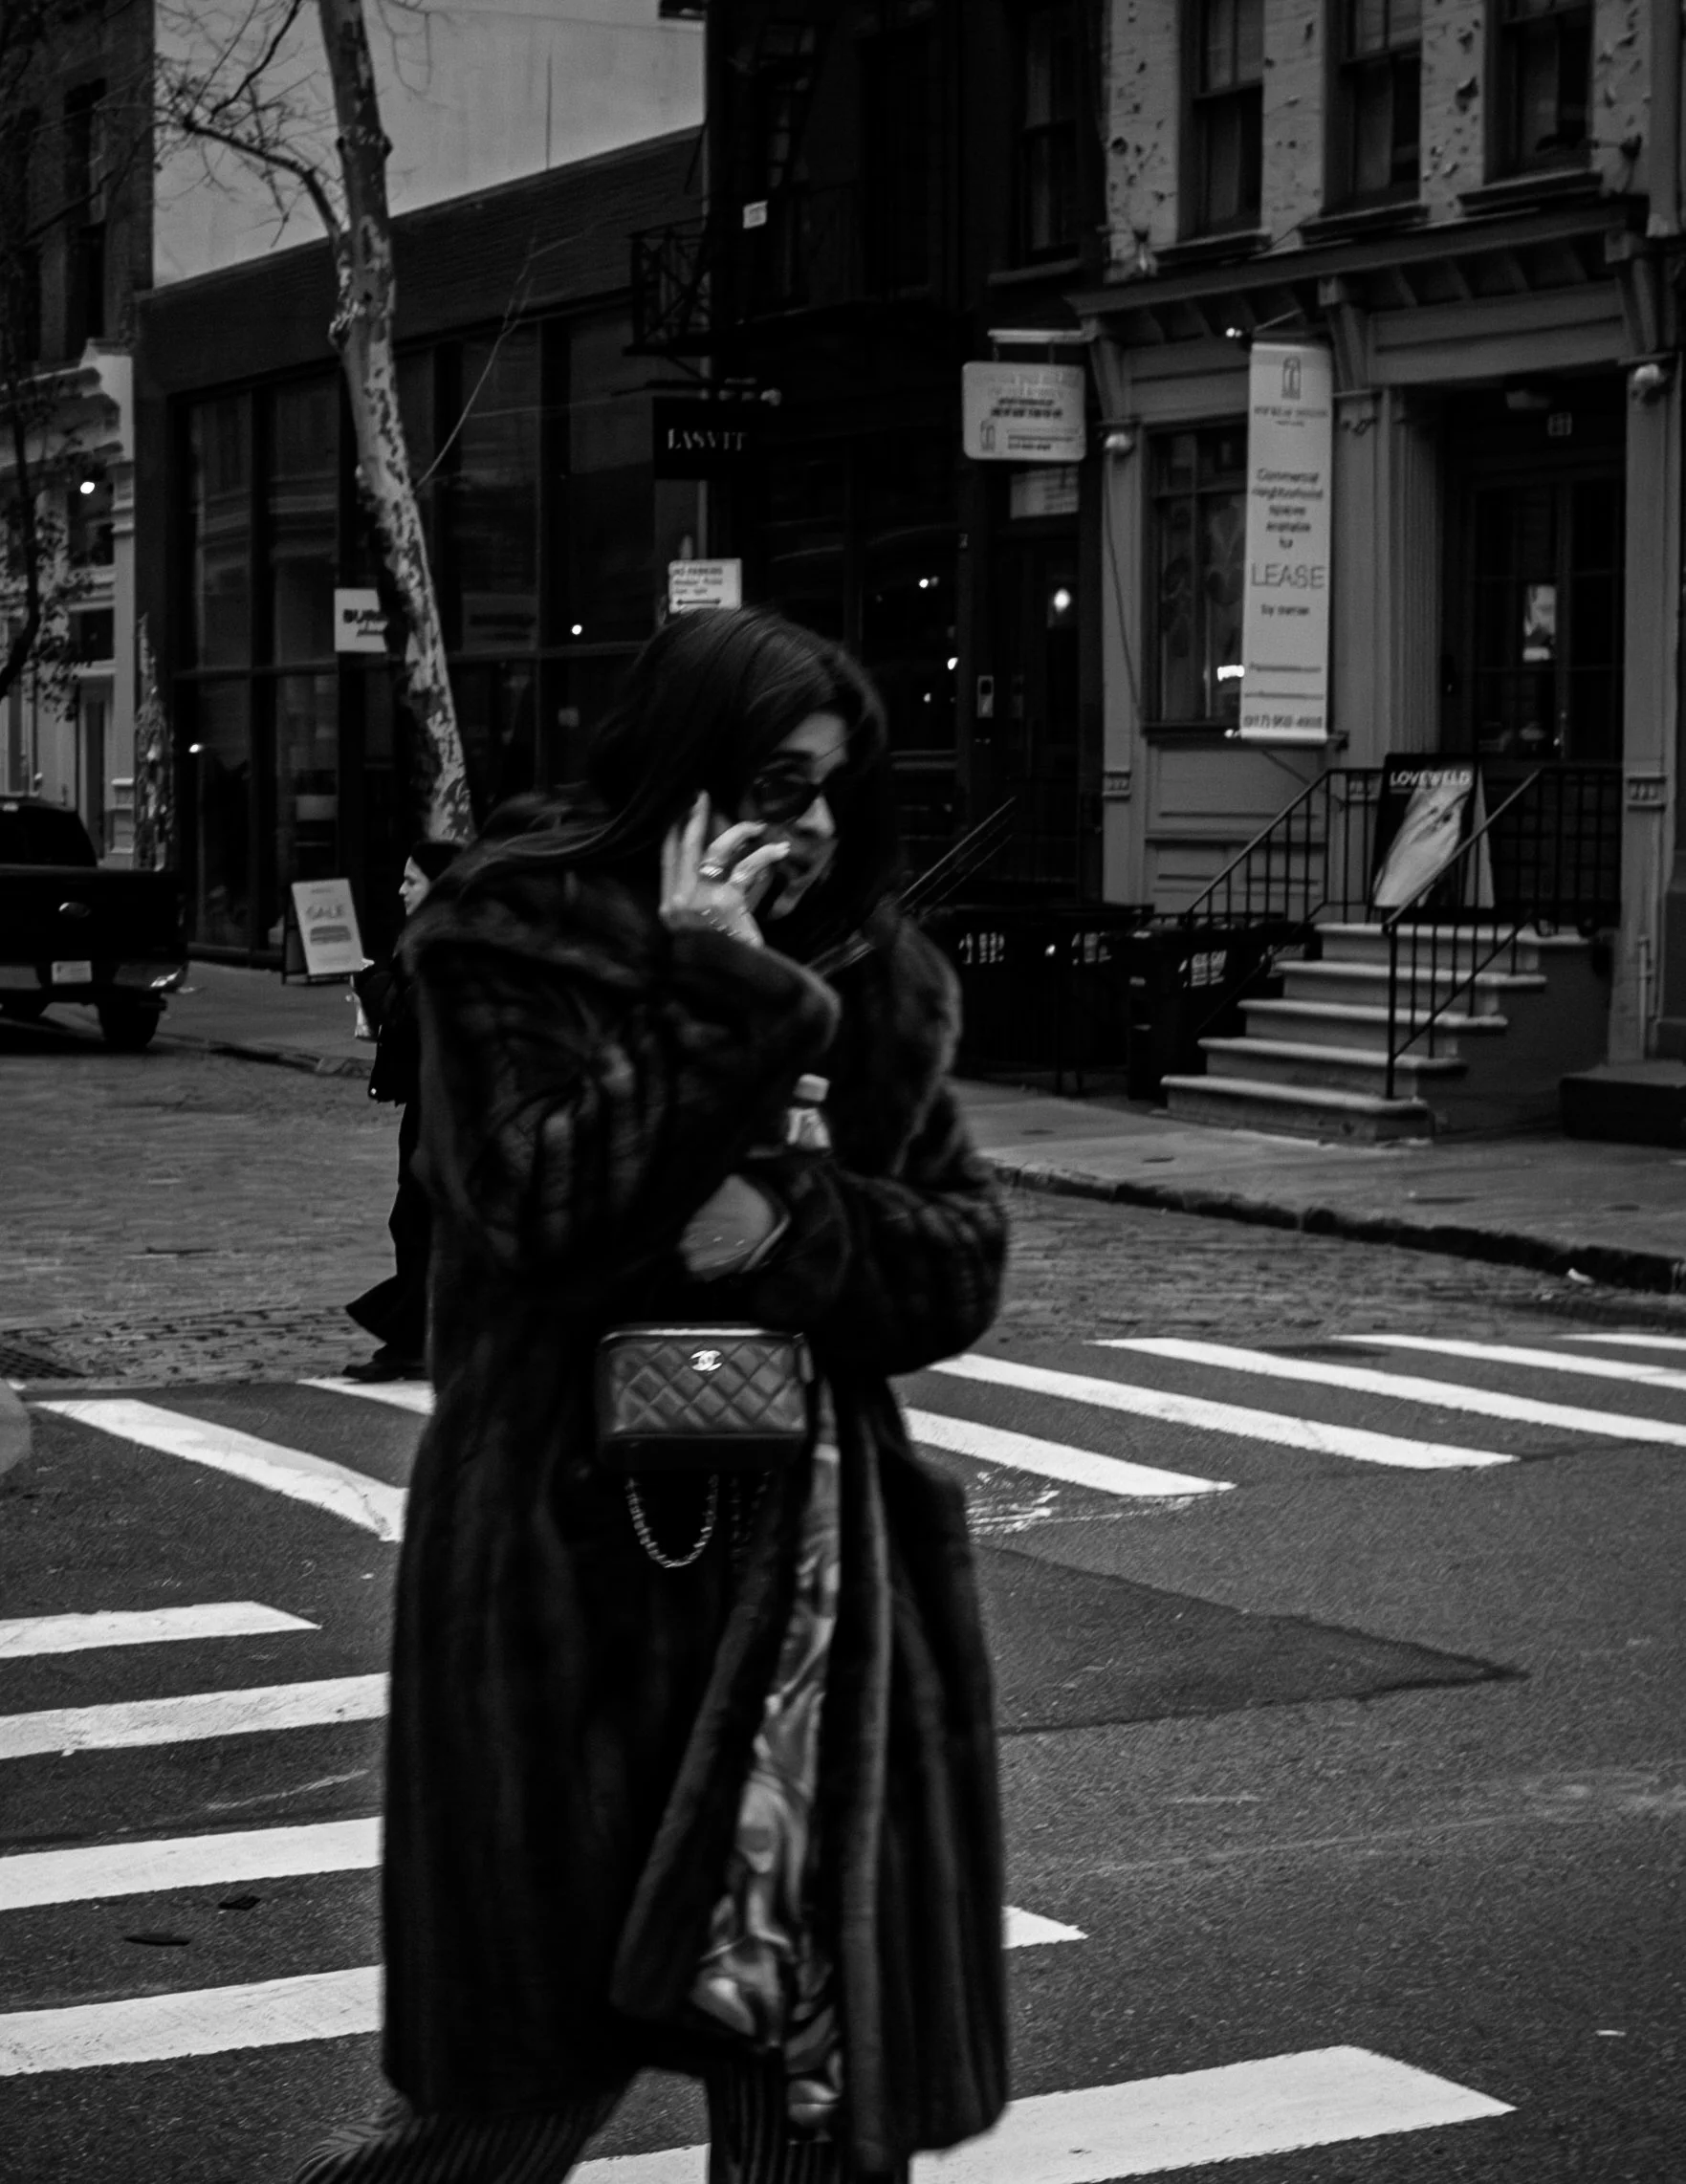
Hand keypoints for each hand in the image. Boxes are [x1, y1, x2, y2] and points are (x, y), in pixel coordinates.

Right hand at [660, 793, 788, 947]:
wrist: (735, 984)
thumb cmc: (724, 957)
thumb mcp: (706, 926)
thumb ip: (707, 896)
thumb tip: (722, 864)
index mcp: (669, 907)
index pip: (666, 859)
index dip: (674, 831)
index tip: (681, 808)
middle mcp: (677, 901)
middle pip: (684, 847)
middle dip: (693, 817)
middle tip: (701, 794)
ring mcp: (698, 901)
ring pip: (715, 850)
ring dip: (737, 832)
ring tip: (756, 825)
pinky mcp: (724, 902)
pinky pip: (746, 868)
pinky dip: (765, 855)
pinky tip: (778, 849)